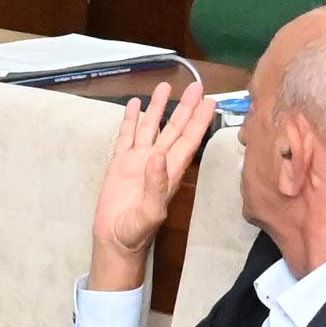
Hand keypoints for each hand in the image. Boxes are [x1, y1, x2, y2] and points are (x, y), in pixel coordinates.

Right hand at [88, 80, 209, 273]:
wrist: (115, 240)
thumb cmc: (136, 231)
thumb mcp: (150, 211)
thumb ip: (155, 184)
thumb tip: (157, 155)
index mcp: (170, 172)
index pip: (189, 141)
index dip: (199, 122)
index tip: (210, 102)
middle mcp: (158, 162)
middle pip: (175, 129)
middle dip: (185, 108)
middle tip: (196, 86)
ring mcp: (138, 160)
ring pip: (151, 127)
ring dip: (159, 108)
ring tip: (165, 87)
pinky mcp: (120, 163)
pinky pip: (127, 136)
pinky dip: (131, 120)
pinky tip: (134, 104)